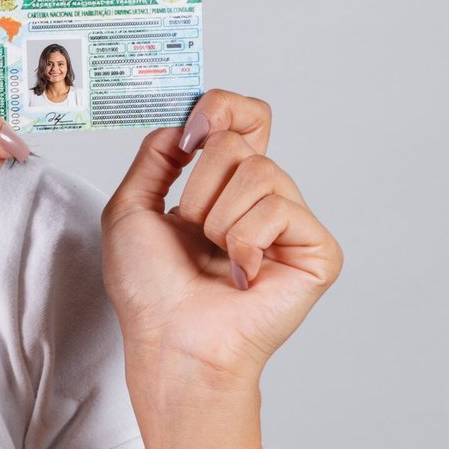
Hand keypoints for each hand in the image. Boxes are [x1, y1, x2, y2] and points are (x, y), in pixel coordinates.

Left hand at [101, 89, 343, 385]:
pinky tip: (242, 274)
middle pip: (240, 141)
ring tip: (215, 256)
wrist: (171, 339)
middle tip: (192, 228)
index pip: (245, 118)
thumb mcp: (131, 208)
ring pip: (258, 172)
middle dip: (199, 186)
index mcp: (223, 186)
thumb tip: (181, 124)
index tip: (192, 132)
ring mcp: (292, 224)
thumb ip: (154, 157)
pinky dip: (245, 240)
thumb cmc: (150, 289)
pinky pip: (279, 209)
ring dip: (217, 218)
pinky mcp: (317, 250)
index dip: (223, 109)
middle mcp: (262, 198)